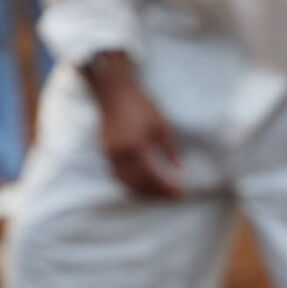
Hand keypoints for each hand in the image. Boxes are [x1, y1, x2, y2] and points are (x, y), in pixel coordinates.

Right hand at [83, 51, 180, 196]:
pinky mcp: (106, 150)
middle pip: (138, 183)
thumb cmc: (140, 105)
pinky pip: (118, 174)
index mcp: (135, 147)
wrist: (114, 91)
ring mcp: (110, 153)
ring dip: (142, 191)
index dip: (166, 187)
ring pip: (126, 181)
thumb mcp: (161, 125)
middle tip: (172, 197)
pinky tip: (143, 185)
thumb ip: (170, 149)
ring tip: (159, 194)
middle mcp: (119, 153)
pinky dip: (131, 183)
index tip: (180, 193)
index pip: (152, 176)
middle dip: (156, 193)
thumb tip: (179, 168)